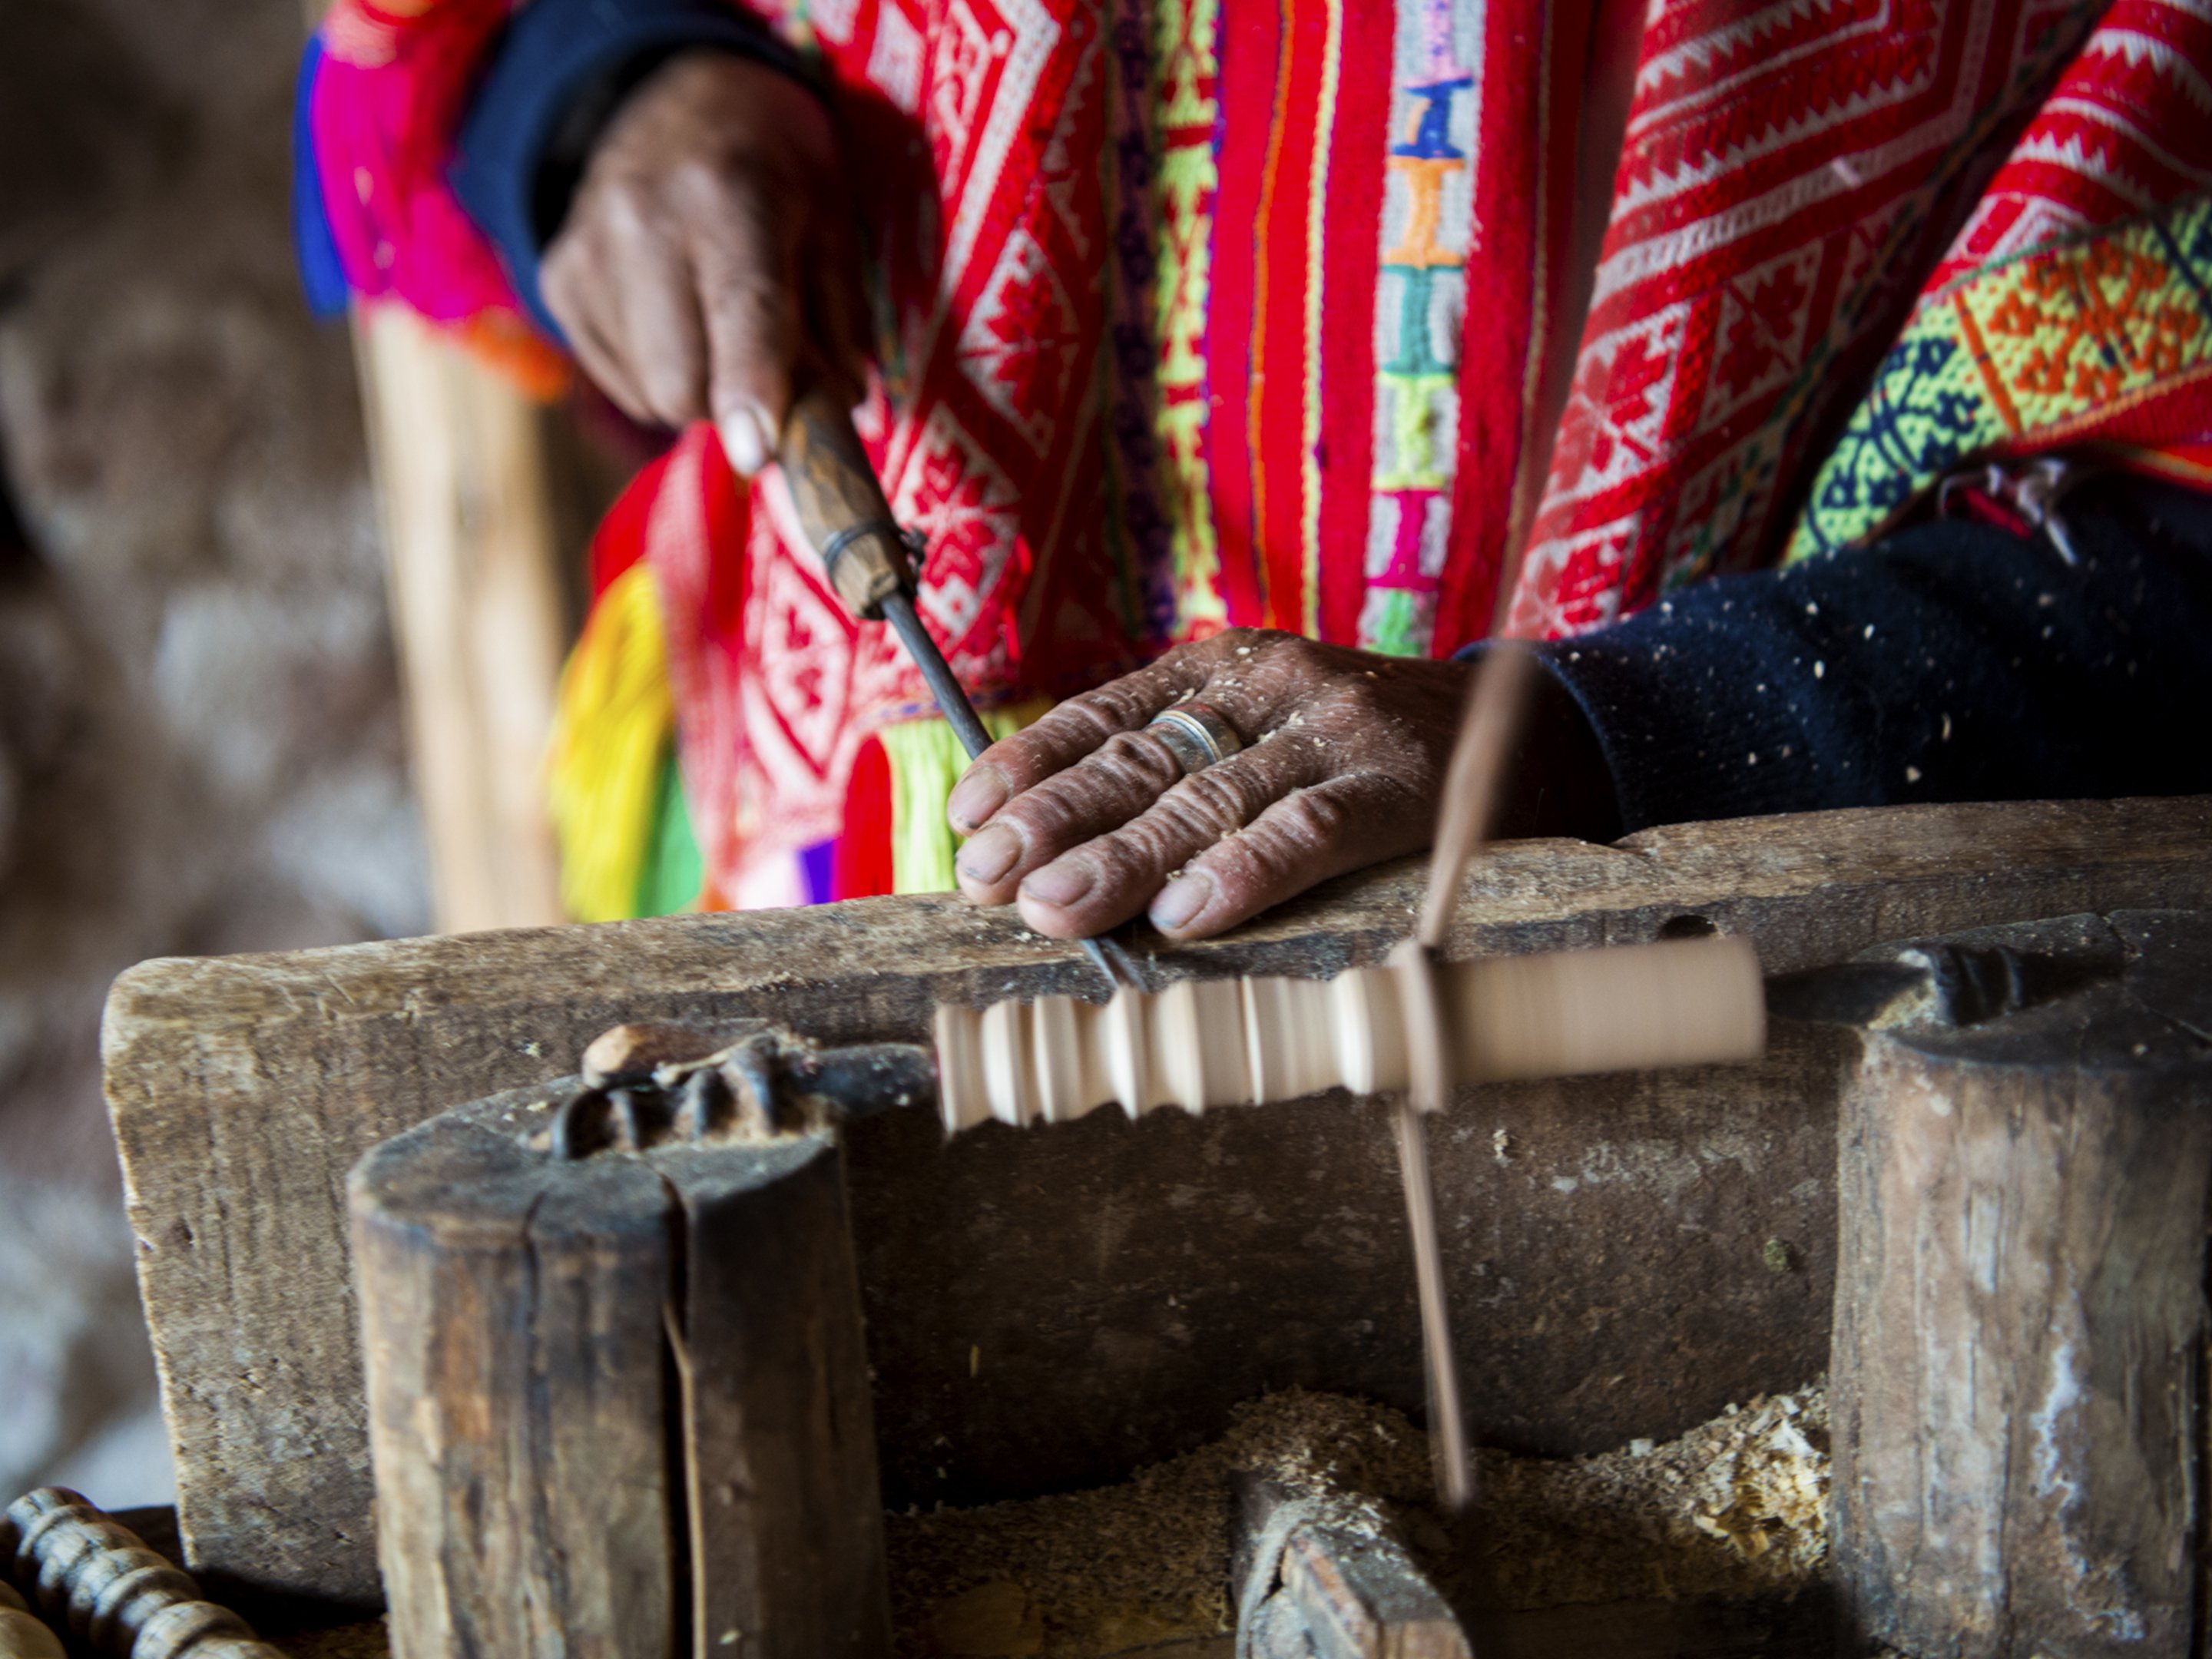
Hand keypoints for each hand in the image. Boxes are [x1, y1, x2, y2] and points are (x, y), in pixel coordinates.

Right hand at [541, 51, 867, 472]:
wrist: (675, 95)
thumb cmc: (773, 166)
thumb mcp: (832, 221)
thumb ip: (838, 323)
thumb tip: (835, 418)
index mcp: (727, 197)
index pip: (739, 313)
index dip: (750, 394)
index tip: (760, 454)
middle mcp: (641, 222)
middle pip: (681, 382)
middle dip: (732, 403)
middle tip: (763, 368)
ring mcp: (587, 254)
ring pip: (649, 392)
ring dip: (698, 388)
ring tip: (715, 324)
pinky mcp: (558, 282)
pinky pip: (620, 381)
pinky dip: (659, 373)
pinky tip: (675, 318)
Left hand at [946, 631, 1472, 941]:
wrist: (1535, 733)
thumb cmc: (1363, 758)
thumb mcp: (1266, 737)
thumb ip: (1179, 776)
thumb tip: (1053, 856)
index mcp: (1225, 667)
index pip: (1107, 715)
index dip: (1031, 767)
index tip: (968, 821)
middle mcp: (1271, 682)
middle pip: (1143, 759)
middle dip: (1053, 822)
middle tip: (986, 879)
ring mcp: (1336, 728)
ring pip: (1211, 797)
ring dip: (1123, 858)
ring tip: (1054, 907)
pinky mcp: (1398, 785)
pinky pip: (1308, 830)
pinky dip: (1243, 872)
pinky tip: (1185, 914)